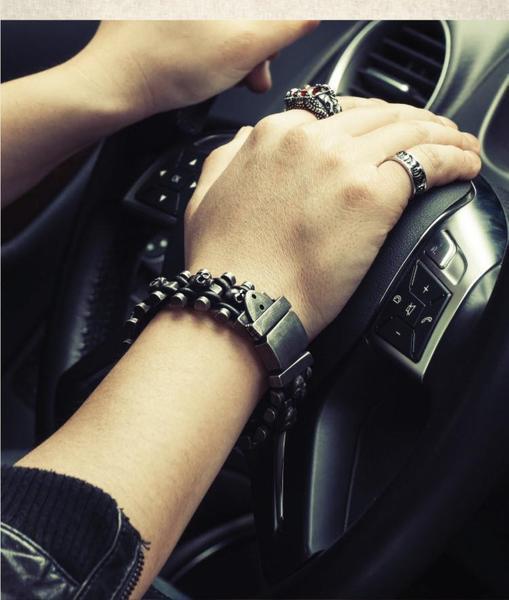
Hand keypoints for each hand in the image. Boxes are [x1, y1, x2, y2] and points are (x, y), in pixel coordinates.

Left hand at [70, 20, 317, 118]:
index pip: (267, 8)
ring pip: (226, 16)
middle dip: (260, 37)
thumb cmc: (168, 65)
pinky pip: (203, 20)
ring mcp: (174, 3)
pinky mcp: (161, 11)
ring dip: (241, 44)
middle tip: (258, 68)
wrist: (116, 83)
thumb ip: (287, 25)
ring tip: (239, 75)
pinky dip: (217, 40)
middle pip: (247, 9)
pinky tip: (216, 66)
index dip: (280, 23)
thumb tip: (311, 14)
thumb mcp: (245, 45)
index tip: (281, 41)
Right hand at [185, 98, 480, 339]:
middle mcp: (311, 140)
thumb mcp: (204, 194)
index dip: (367, 119)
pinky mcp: (373, 195)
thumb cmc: (223, 261)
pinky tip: (465, 163)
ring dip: (441, 134)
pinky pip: (427, 161)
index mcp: (274, 136)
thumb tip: (245, 141)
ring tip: (459, 145)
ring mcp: (343, 164)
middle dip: (410, 120)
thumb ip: (227, 158)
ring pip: (408, 129)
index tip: (382, 132)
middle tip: (432, 132)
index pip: (335, 111)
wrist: (240, 301)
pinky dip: (454, 157)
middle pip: (378, 115)